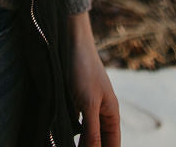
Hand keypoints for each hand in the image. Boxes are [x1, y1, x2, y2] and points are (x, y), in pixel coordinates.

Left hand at [65, 11, 121, 146]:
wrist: (71, 39)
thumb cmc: (83, 69)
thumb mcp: (88, 104)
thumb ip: (93, 132)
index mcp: (112, 114)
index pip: (112, 145)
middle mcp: (102, 112)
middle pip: (100, 141)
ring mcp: (88, 106)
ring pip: (87, 134)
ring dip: (81, 142)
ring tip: (65, 144)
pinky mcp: (75, 100)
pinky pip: (76, 123)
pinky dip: (72, 132)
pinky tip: (62, 136)